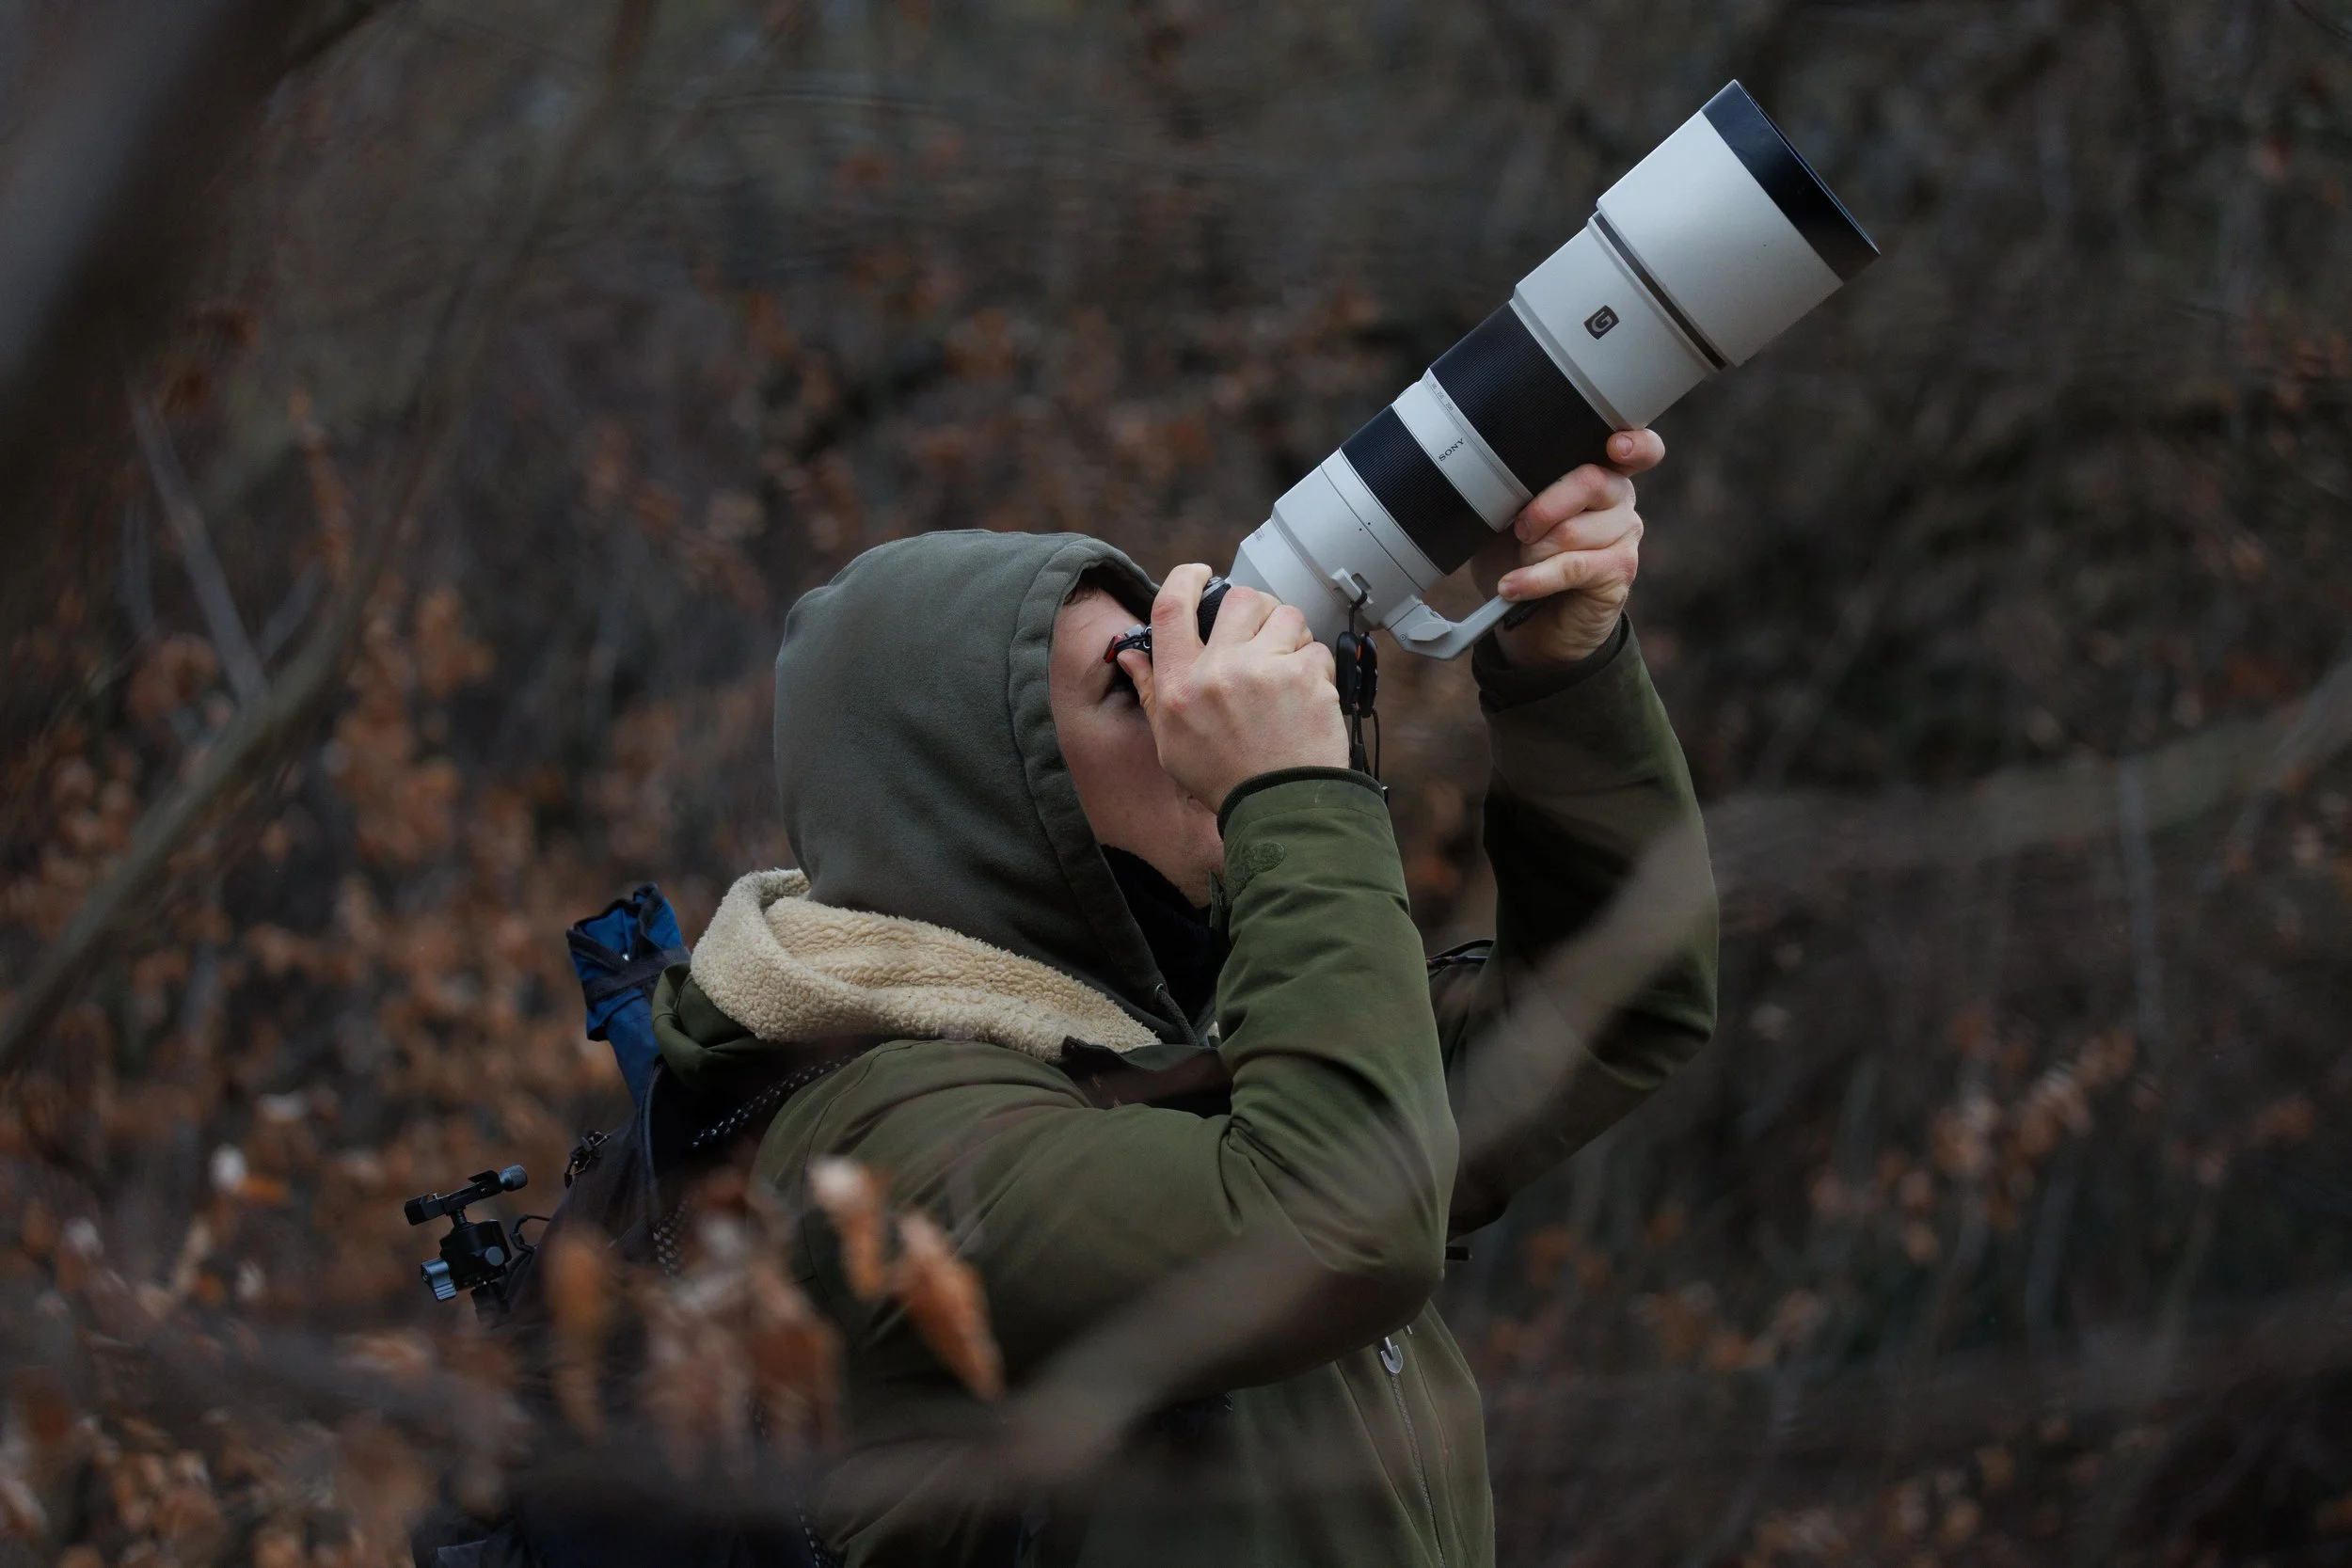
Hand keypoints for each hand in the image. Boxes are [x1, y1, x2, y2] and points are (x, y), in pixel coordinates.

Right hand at [1116, 565, 1348, 809]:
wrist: (1281, 809)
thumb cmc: (1226, 779)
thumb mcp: (1171, 742)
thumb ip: (1151, 691)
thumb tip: (1130, 654)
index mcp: (1179, 686)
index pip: (1171, 607)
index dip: (1185, 578)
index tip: (1199, 573)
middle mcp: (1217, 672)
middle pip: (1239, 599)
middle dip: (1255, 610)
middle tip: (1262, 636)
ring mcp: (1264, 671)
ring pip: (1285, 615)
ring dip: (1289, 635)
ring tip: (1287, 670)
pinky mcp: (1306, 677)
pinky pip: (1315, 649)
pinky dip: (1316, 668)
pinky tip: (1307, 697)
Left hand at [1473, 428, 1662, 666]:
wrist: (1530, 622)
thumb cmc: (1520, 558)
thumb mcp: (1507, 515)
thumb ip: (1516, 487)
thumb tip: (1497, 477)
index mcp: (1598, 470)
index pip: (1635, 447)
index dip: (1634, 444)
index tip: (1616, 447)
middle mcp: (1619, 498)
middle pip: (1589, 481)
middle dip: (1541, 508)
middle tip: (1518, 530)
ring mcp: (1625, 534)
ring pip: (1572, 530)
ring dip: (1533, 552)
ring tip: (1521, 563)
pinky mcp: (1619, 571)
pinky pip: (1572, 566)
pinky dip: (1535, 578)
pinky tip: (1513, 586)